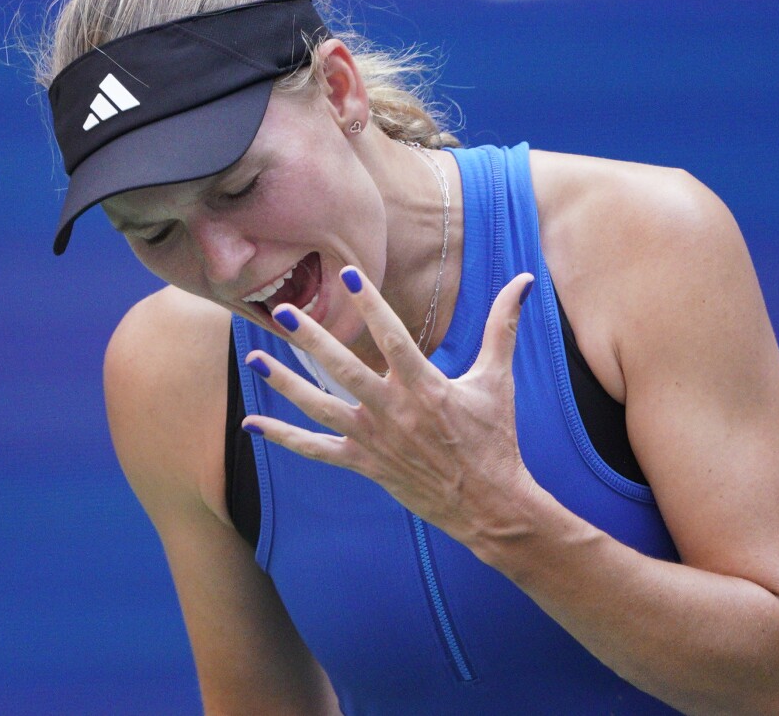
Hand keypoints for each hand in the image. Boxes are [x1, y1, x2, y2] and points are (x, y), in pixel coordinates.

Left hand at [243, 267, 538, 543]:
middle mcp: (394, 412)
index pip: (392, 337)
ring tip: (254, 357)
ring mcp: (375, 440)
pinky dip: (284, 437)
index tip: (348, 275)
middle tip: (282, 313)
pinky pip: (316, 450)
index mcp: (426, 387)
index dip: (370, 305)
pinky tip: (253, 424)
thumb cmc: (495, 438)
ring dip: (285, 383)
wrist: (489, 505)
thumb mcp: (498, 380)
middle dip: (312, 340)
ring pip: (320, 407)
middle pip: (344, 370)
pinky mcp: (364, 464)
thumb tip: (525, 280)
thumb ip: (503, 327)